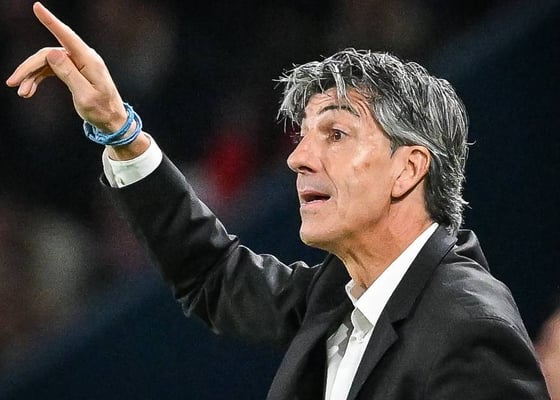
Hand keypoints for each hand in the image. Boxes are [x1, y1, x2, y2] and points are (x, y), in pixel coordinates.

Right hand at [6, 2, 126, 132]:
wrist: (112, 120)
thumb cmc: (102, 110)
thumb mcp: (85, 96)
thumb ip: (69, 75)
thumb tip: (52, 53)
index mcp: (89, 61)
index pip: (67, 37)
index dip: (51, 21)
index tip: (37, 7)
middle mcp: (83, 58)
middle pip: (48, 54)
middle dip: (28, 68)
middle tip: (13, 83)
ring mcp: (78, 64)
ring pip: (46, 62)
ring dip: (31, 76)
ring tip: (22, 93)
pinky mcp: (73, 70)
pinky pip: (50, 69)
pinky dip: (38, 78)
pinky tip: (29, 90)